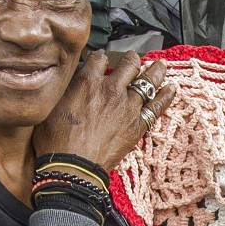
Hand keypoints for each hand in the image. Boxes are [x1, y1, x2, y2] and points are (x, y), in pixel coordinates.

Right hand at [31, 51, 175, 172]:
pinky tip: (172, 88)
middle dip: (131, 59)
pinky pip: (157, 106)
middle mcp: (110, 90)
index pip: (99, 59)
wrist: (73, 167)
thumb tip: (69, 84)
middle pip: (128, 65)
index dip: (101, 58)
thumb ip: (66, 91)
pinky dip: (166, 96)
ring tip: (160, 65)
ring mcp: (127, 106)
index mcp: (87, 82)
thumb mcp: (52, 108)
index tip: (103, 59)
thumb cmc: (56, 142)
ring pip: (147, 81)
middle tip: (133, 59)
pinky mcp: (138, 125)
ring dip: (154, 71)